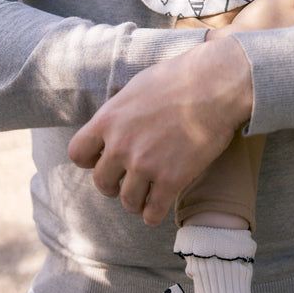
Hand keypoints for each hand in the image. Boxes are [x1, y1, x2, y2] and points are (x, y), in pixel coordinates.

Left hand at [68, 36, 251, 225]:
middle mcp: (121, 145)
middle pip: (101, 182)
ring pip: (127, 200)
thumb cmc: (181, 78)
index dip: (89, 160)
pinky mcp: (171, 179)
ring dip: (134, 202)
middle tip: (123, 183)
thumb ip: (121, 111)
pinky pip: (152, 211)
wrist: (215, 86)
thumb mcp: (138, 87)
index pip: (78, 153)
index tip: (101, 160)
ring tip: (143, 198)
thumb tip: (117, 122)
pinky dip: (152, 215)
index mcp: (109, 120)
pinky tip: (156, 211)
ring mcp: (145, 164)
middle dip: (112, 185)